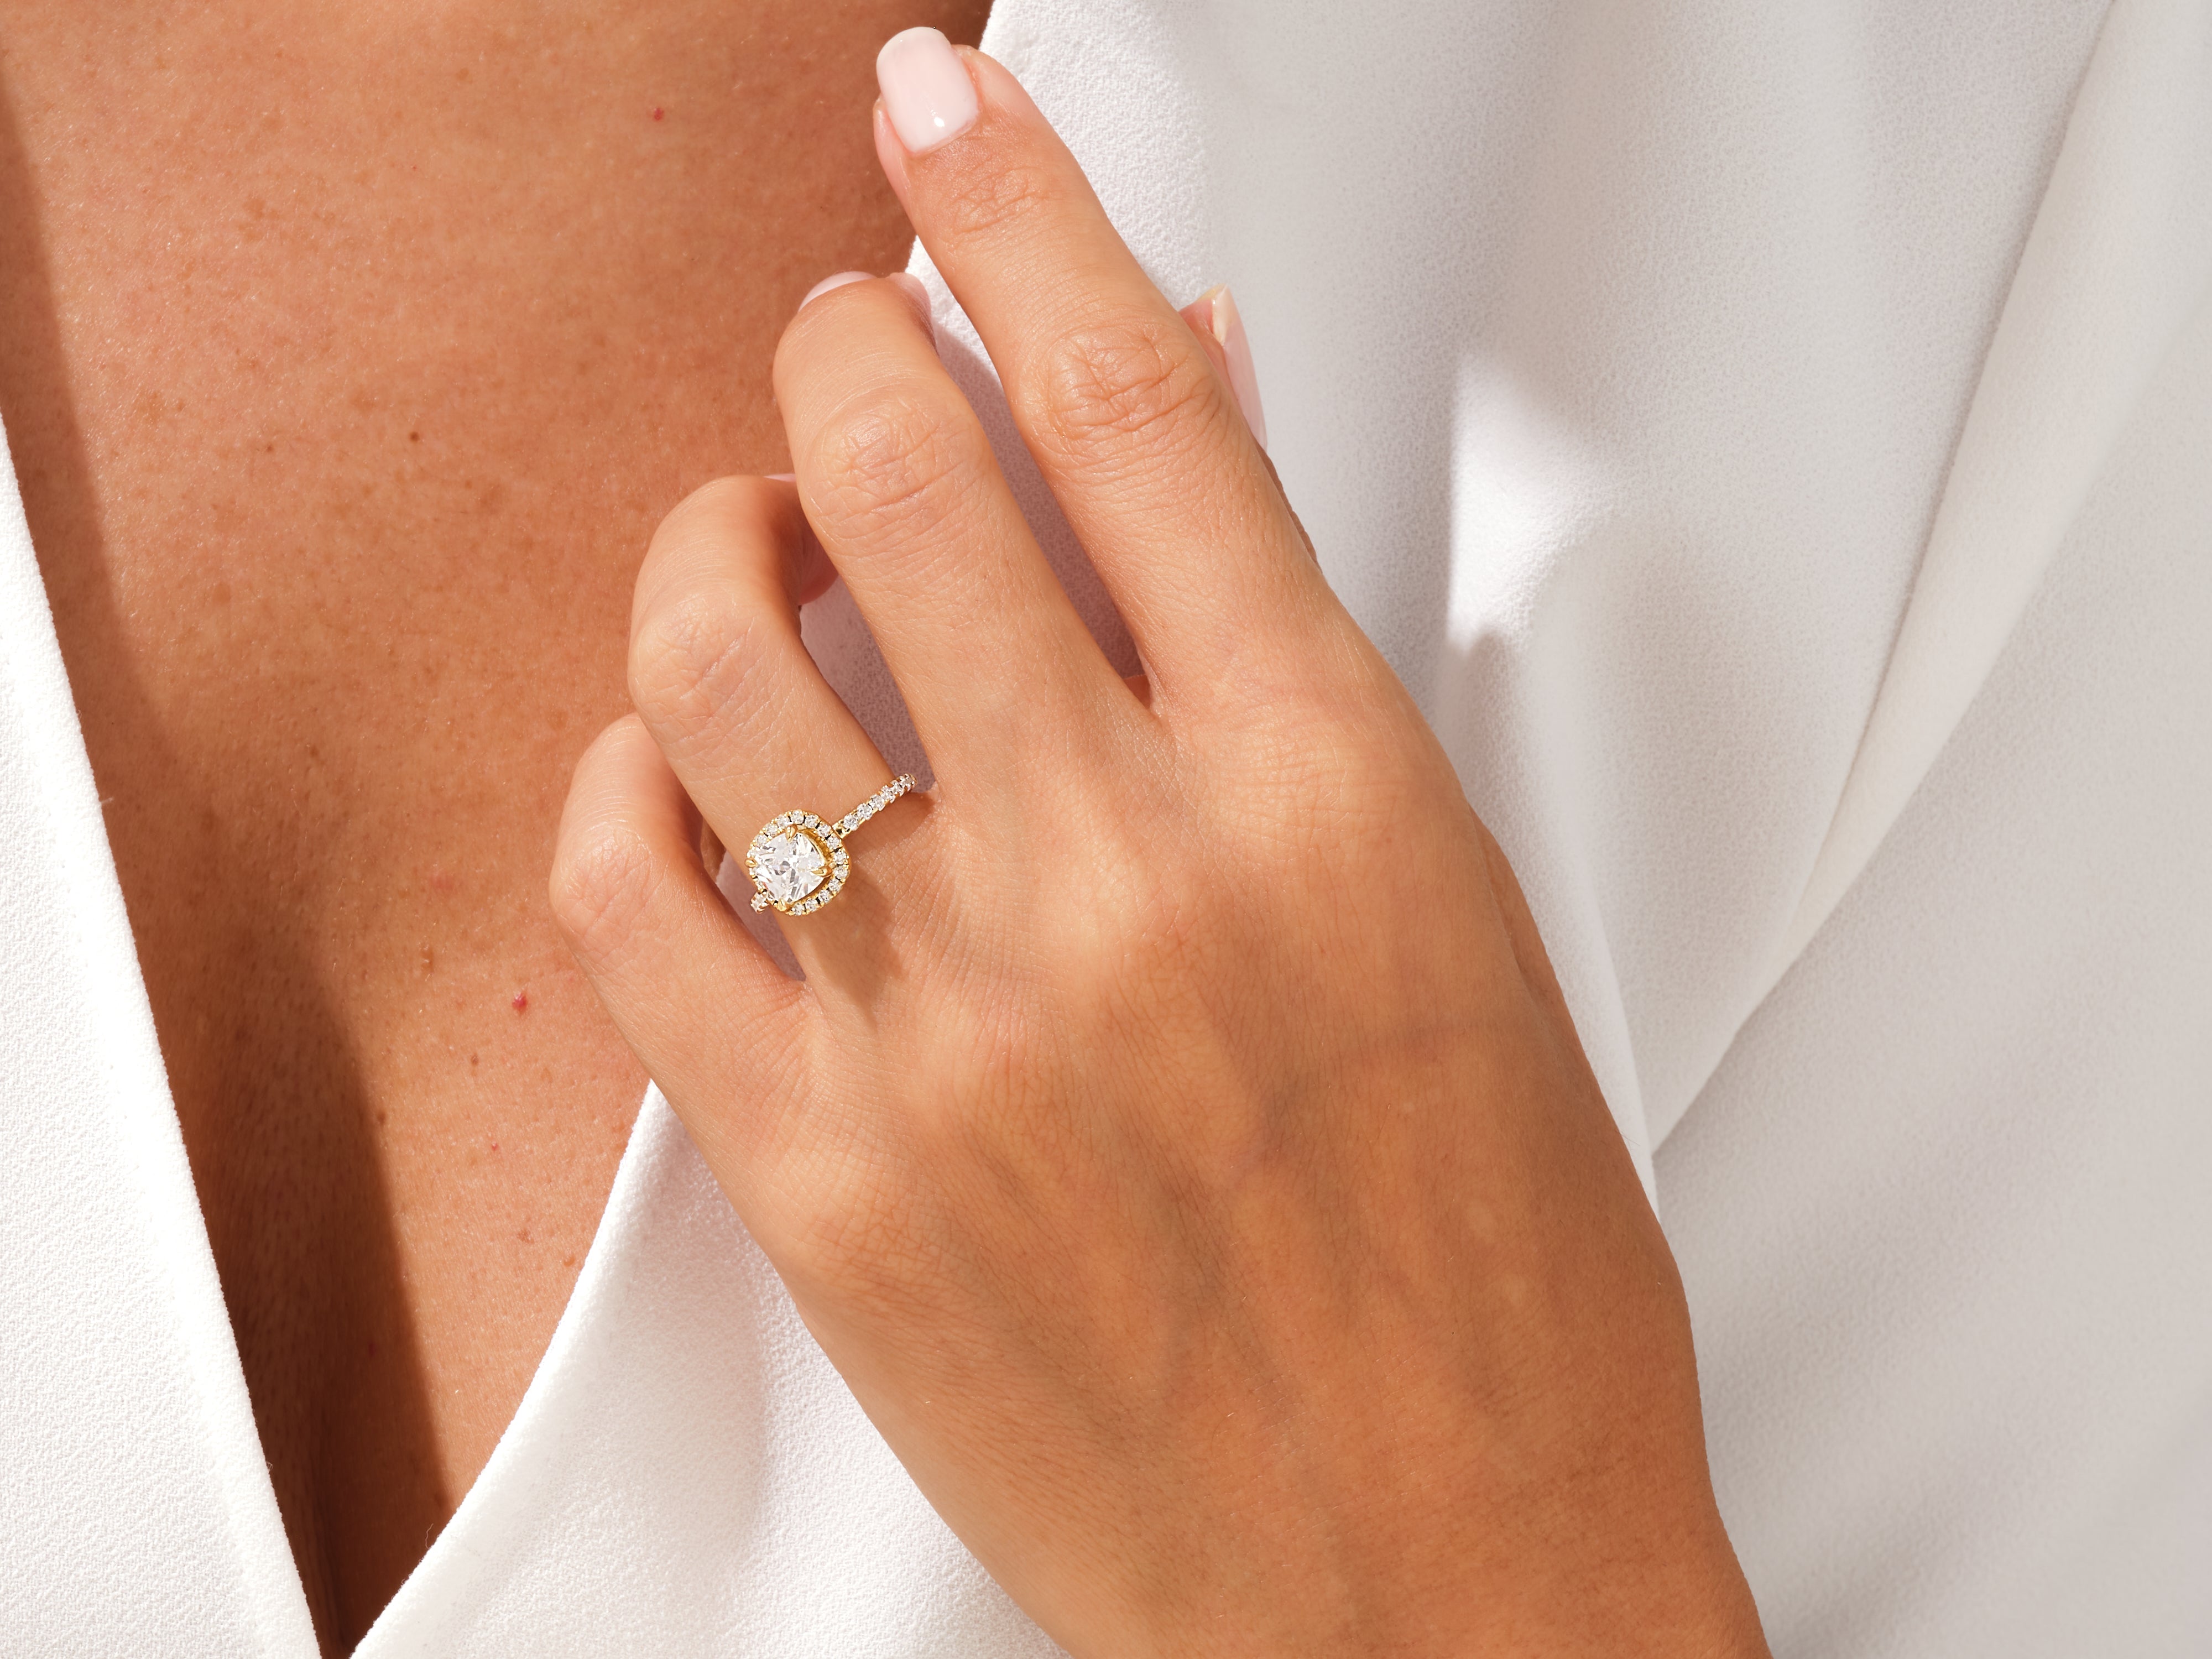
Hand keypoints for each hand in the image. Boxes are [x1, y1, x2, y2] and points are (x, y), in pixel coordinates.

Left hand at [552, 29, 1767, 1657]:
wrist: (1438, 1580)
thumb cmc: (1496, 1276)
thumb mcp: (1451, 917)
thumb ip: (1290, 668)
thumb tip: (1180, 451)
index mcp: (1319, 793)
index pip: (1130, 394)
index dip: (1014, 205)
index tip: (943, 109)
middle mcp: (1118, 876)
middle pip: (892, 464)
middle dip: (846, 343)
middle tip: (850, 341)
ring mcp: (947, 1022)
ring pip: (713, 650)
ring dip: (707, 534)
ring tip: (739, 536)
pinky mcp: (817, 1169)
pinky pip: (621, 890)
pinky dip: (614, 775)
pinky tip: (664, 757)